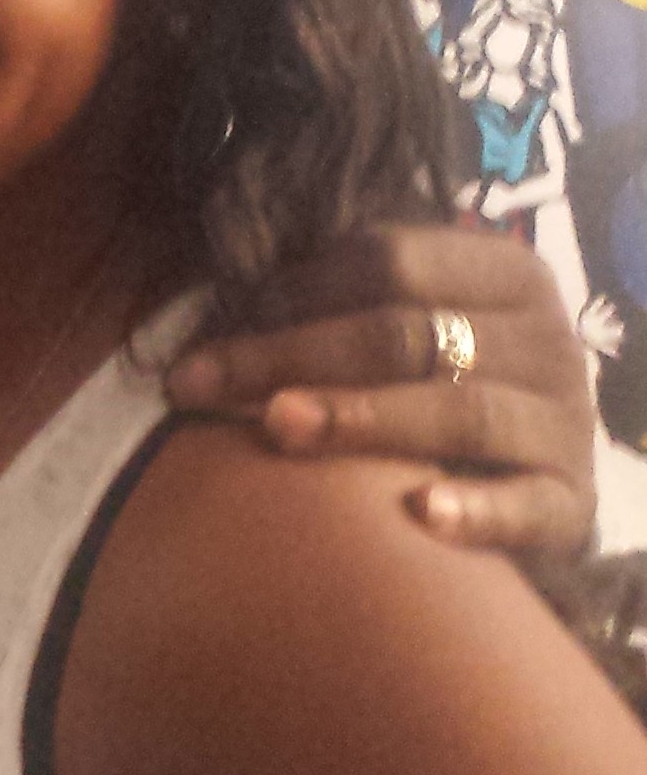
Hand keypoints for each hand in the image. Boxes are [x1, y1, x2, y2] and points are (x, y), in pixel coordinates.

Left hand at [167, 222, 594, 556]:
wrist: (545, 490)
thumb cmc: (447, 404)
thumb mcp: (417, 340)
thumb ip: (347, 311)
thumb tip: (218, 306)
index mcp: (505, 274)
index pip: (389, 260)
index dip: (290, 290)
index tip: (206, 332)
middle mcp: (546, 339)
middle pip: (406, 332)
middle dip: (292, 354)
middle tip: (198, 384)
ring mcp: (564, 422)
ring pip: (459, 411)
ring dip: (363, 417)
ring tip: (278, 427)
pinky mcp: (575, 504)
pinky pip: (528, 506)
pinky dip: (477, 510)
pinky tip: (418, 514)